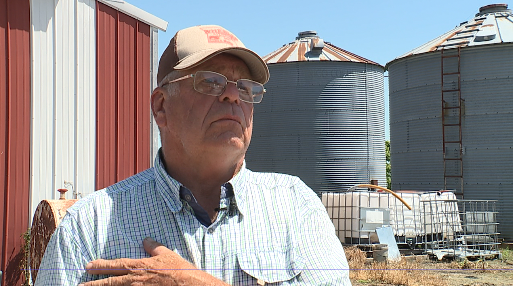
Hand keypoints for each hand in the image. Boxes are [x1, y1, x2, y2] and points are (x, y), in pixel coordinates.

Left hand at [79, 237, 227, 285]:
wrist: (190, 285)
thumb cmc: (180, 271)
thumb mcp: (167, 255)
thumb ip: (154, 247)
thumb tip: (145, 240)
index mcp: (140, 267)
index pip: (116, 265)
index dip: (101, 266)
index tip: (88, 266)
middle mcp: (135, 280)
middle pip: (110, 283)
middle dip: (94, 284)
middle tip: (80, 285)